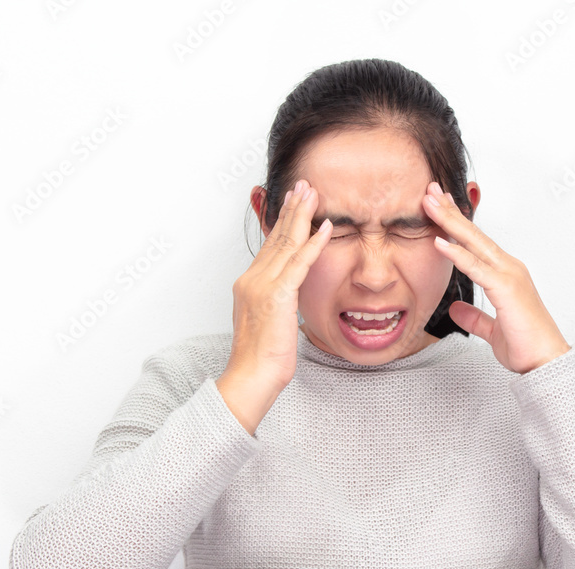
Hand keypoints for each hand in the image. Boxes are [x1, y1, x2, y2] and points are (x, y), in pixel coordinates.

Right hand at [227, 178, 331, 389]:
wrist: (250, 377)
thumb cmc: (260, 359)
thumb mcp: (268, 323)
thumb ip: (276, 303)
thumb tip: (287, 297)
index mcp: (248, 284)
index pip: (269, 246)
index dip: (282, 222)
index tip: (292, 203)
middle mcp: (252, 279)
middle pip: (275, 237)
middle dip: (291, 209)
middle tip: (303, 186)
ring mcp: (263, 285)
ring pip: (286, 242)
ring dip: (301, 215)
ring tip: (312, 193)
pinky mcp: (277, 295)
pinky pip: (299, 262)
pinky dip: (314, 242)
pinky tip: (325, 226)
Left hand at [423, 181, 570, 374]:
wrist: (545, 363)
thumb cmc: (525, 345)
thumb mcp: (491, 329)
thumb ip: (474, 317)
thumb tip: (456, 308)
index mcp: (505, 274)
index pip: (476, 243)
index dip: (456, 223)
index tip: (439, 206)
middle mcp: (508, 268)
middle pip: (473, 234)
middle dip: (450, 211)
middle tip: (430, 190)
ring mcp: (509, 275)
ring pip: (474, 243)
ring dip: (450, 222)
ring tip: (430, 204)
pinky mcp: (506, 289)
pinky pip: (477, 267)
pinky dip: (457, 254)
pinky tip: (440, 241)